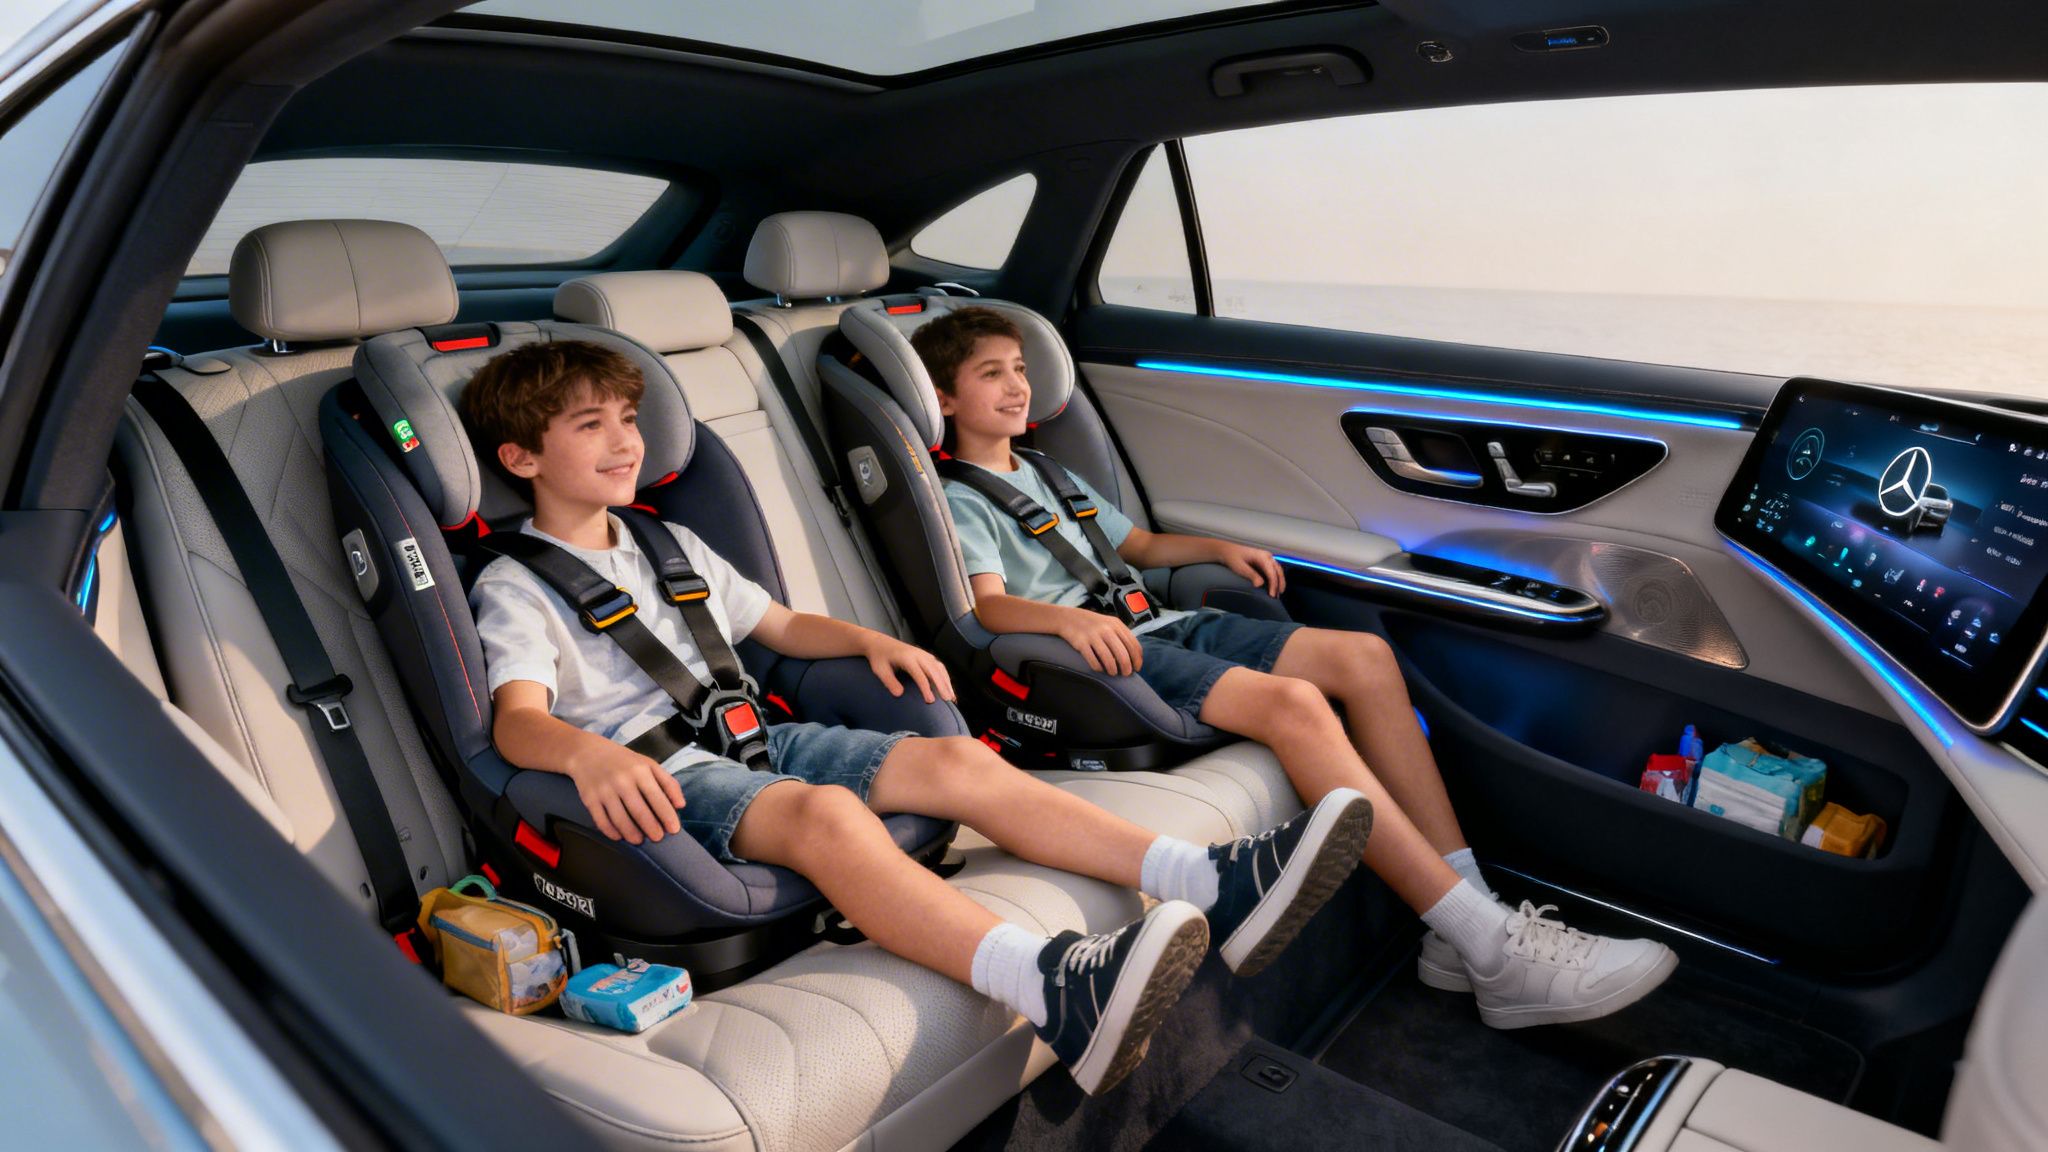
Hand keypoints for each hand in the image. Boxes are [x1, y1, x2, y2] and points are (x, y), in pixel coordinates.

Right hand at [568, 743, 684, 844]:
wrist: (587, 752)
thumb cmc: (624, 761)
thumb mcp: (648, 764)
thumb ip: (667, 783)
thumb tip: (681, 805)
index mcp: (640, 771)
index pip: (657, 797)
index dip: (667, 815)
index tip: (674, 829)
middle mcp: (622, 780)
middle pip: (639, 811)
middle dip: (651, 828)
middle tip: (658, 838)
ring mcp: (604, 790)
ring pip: (620, 819)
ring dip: (631, 833)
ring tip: (639, 840)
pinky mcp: (589, 799)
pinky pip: (601, 820)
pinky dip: (611, 831)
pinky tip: (619, 836)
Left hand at [864, 634, 954, 702]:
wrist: (880, 643)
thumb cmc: (879, 658)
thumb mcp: (880, 670)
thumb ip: (889, 681)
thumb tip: (899, 694)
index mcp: (907, 658)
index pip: (920, 674)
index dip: (926, 688)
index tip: (930, 701)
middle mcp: (918, 655)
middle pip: (934, 671)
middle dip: (942, 686)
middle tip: (948, 701)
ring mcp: (924, 654)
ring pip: (939, 668)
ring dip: (946, 682)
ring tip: (951, 697)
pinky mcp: (926, 656)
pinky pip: (939, 666)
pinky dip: (945, 677)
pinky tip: (948, 688)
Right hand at [1058, 608, 1142, 675]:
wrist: (1068, 618)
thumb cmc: (1093, 625)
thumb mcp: (1110, 624)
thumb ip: (1122, 636)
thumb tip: (1135, 656)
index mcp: (1116, 625)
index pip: (1133, 645)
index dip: (1137, 659)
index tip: (1137, 668)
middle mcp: (1106, 630)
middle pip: (1123, 654)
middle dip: (1127, 668)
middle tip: (1126, 674)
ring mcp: (1093, 636)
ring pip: (1109, 659)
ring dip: (1113, 670)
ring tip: (1113, 673)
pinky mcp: (1081, 643)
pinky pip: (1093, 661)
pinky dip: (1098, 668)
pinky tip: (1100, 669)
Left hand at [1217, 542, 1285, 596]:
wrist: (1228, 551)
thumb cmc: (1233, 557)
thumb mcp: (1240, 567)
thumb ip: (1251, 575)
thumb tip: (1260, 584)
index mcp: (1262, 556)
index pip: (1272, 573)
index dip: (1273, 585)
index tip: (1272, 595)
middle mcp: (1267, 556)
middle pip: (1278, 571)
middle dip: (1279, 584)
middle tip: (1277, 596)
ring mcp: (1266, 558)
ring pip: (1278, 571)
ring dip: (1279, 582)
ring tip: (1278, 593)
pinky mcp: (1264, 562)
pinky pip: (1273, 570)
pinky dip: (1275, 578)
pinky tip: (1274, 586)